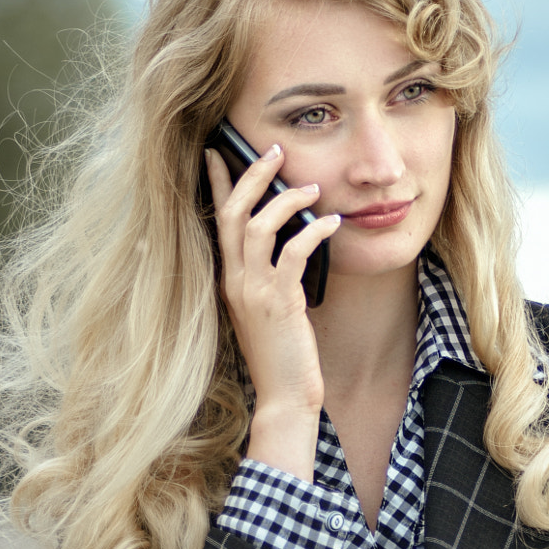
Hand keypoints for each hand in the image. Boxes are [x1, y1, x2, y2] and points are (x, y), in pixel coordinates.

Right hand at [205, 145, 341, 479]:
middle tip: (274, 150)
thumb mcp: (269, 309)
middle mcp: (234, 281)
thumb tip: (291, 240)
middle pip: (233, 213)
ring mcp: (253, 291)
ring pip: (258, 226)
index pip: (217, 221)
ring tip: (312, 187)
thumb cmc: (282, 355)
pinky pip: (291, 253)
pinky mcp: (278, 303)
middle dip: (252, 176)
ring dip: (286, 199)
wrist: (284, 397)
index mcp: (228, 280)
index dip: (217, 184)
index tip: (218, 152)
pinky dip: (312, 232)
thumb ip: (270, 276)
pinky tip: (332, 223)